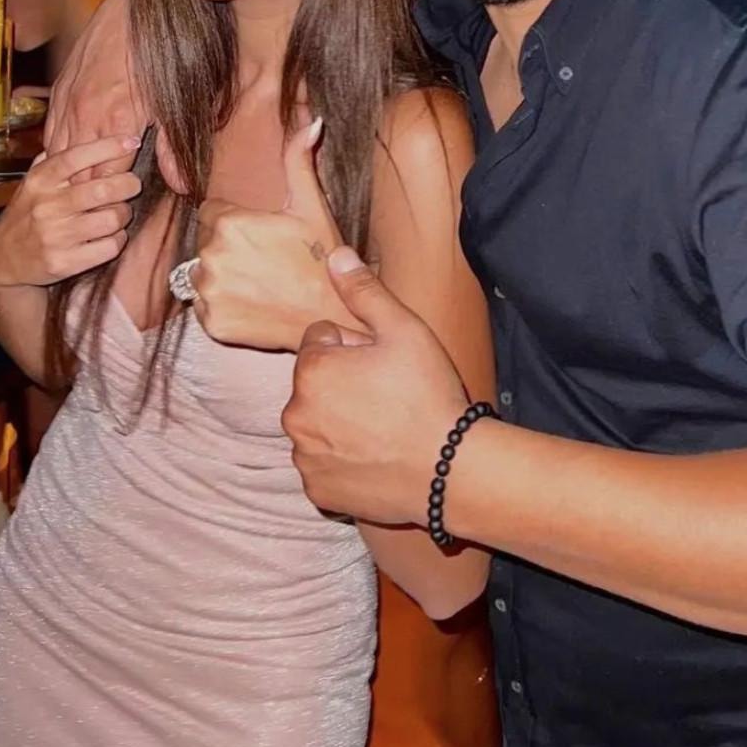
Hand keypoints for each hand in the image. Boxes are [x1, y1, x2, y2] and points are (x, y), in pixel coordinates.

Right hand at [0, 134, 142, 288]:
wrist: (4, 258)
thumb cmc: (28, 213)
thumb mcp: (33, 183)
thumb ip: (56, 160)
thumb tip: (89, 132)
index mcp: (40, 181)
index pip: (75, 157)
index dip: (107, 147)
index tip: (131, 141)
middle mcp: (47, 206)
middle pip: (104, 188)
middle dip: (129, 184)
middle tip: (132, 184)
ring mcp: (55, 236)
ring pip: (113, 218)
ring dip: (124, 214)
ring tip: (118, 212)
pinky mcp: (65, 262)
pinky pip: (111, 246)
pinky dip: (118, 239)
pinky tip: (109, 235)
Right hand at [44, 0, 183, 191]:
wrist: (129, 12)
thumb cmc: (158, 58)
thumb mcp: (175, 105)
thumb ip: (174, 148)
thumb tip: (183, 186)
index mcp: (115, 122)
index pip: (106, 180)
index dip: (116, 197)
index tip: (127, 206)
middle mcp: (84, 116)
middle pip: (80, 173)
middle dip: (93, 192)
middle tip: (109, 203)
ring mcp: (68, 104)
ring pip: (62, 155)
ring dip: (74, 174)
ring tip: (88, 190)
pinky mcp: (59, 92)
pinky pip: (52, 133)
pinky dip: (61, 151)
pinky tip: (72, 162)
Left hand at [192, 118, 344, 351]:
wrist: (333, 317)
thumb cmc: (324, 260)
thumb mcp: (313, 207)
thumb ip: (299, 161)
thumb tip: (310, 121)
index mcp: (229, 224)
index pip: (210, 213)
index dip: (236, 222)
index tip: (261, 235)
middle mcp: (211, 257)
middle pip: (205, 243)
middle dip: (229, 248)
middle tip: (265, 260)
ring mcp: (208, 293)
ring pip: (200, 274)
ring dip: (222, 276)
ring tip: (259, 282)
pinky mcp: (210, 323)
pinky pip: (203, 306)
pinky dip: (222, 305)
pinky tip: (253, 303)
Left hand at [283, 247, 468, 523]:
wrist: (450, 471)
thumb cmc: (429, 395)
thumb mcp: (405, 331)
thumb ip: (364, 292)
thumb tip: (335, 256)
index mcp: (312, 370)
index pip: (321, 340)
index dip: (355, 346)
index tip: (384, 363)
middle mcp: (295, 414)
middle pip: (316, 383)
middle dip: (343, 383)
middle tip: (389, 395)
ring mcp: (305, 457)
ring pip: (318, 423)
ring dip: (340, 422)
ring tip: (385, 429)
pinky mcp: (317, 490)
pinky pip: (322, 464)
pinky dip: (342, 461)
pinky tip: (376, 458)